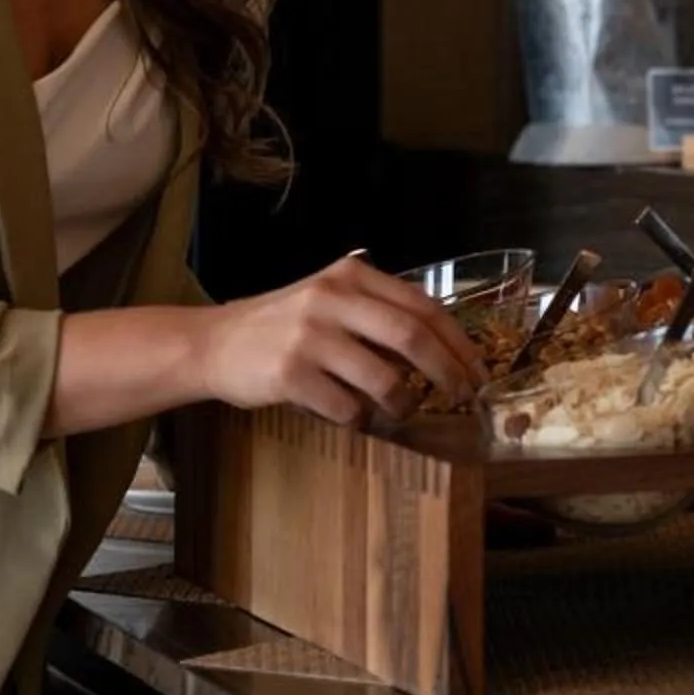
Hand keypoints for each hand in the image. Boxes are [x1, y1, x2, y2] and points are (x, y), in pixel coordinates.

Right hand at [192, 256, 485, 429]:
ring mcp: (310, 337)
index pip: (423, 306)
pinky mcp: (290, 375)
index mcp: (351, 275)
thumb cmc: (283, 325)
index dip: (458, 342)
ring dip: (404, 403)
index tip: (478, 370)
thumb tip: (444, 349)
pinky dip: (361, 419)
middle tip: (463, 397)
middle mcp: (332, 299)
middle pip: (413, 337)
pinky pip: (347, 408)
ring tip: (402, 410)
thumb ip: (378, 312)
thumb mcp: (330, 299)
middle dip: (448, 372)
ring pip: (384, 379)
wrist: (214, 343)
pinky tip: (356, 415)